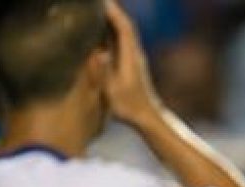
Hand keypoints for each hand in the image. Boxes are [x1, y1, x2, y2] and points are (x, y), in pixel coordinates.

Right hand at [103, 1, 161, 124]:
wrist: (147, 117)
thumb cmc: (129, 106)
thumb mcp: (112, 90)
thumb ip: (104, 71)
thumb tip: (98, 52)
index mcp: (130, 56)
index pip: (123, 27)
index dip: (113, 12)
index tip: (102, 2)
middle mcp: (134, 53)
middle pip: (124, 24)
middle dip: (112, 10)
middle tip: (97, 2)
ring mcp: (133, 57)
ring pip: (124, 31)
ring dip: (112, 18)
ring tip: (97, 9)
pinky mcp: (131, 63)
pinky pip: (121, 40)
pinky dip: (112, 29)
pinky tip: (101, 27)